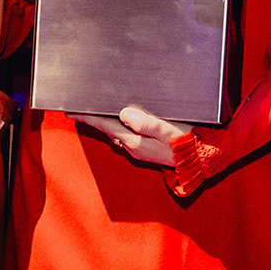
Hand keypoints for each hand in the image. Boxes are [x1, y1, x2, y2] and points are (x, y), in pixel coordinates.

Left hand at [67, 106, 187, 166]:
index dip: (88, 117)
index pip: (105, 126)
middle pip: (106, 129)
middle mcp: (133, 147)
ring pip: (113, 132)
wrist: (199, 159)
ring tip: (90, 112)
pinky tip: (113, 120)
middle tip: (75, 109)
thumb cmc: (185, 143)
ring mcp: (138, 149)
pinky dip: (113, 126)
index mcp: (135, 141)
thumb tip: (124, 114)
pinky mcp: (144, 149)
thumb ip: (146, 123)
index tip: (72, 111)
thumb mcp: (167, 130)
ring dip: (101, 122)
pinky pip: (123, 135)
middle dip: (91, 119)